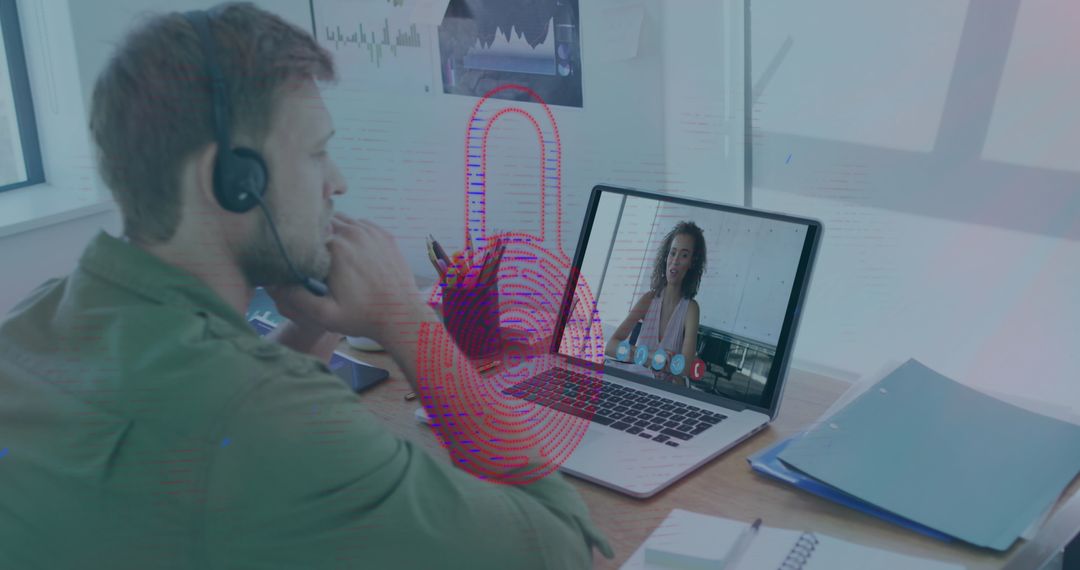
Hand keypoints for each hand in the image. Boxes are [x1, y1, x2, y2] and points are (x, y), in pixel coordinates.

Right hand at [267, 213, 424, 340]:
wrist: (401, 316)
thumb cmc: (363, 317)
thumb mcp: (325, 315)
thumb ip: (296, 297)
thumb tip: (274, 281)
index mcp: (336, 247)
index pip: (307, 230)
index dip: (300, 240)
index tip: (298, 254)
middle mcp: (354, 233)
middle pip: (324, 221)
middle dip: (316, 234)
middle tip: (314, 253)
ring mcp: (372, 232)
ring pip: (343, 220)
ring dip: (334, 231)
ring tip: (330, 252)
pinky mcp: (385, 235)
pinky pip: (361, 225)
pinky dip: (353, 233)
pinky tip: (350, 251)